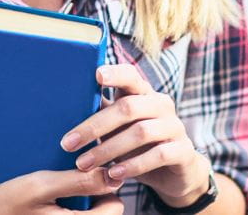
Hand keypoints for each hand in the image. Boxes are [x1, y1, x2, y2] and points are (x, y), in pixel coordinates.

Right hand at [0, 169, 123, 213]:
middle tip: (70, 172)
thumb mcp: (41, 187)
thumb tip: (114, 175)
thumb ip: (79, 182)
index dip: (105, 183)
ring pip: (90, 211)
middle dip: (92, 189)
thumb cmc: (5, 206)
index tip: (86, 168)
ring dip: (80, 195)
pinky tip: (51, 193)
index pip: (116, 206)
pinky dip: (69, 202)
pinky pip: (75, 213)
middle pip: (105, 209)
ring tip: (58, 183)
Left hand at [61, 64, 212, 207]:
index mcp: (144, 94)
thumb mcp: (118, 129)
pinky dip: (133, 166)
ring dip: (108, 150)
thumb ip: (101, 115)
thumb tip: (64, 108)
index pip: (131, 75)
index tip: (95, 76)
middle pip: (128, 107)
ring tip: (84, 164)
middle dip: (94, 126)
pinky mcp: (182, 151)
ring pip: (140, 132)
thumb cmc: (137, 146)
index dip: (115, 73)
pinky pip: (157, 155)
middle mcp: (161, 105)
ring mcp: (175, 127)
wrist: (174, 174)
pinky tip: (113, 175)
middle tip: (67, 144)